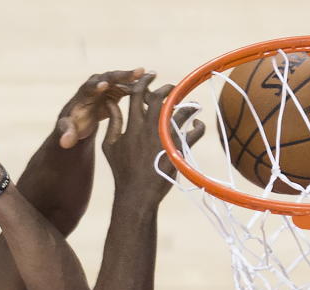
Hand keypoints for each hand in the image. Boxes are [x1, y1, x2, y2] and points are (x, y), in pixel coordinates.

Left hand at [56, 68, 144, 148]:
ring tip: (150, 76)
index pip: (89, 88)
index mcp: (83, 95)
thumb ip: (66, 134)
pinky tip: (152, 87)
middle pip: (108, 78)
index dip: (95, 87)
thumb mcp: (68, 131)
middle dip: (122, 75)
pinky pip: (128, 87)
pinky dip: (139, 87)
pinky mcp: (116, 90)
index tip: (103, 86)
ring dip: (135, 78)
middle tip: (136, 73)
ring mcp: (107, 86)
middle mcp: (95, 86)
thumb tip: (65, 142)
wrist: (80, 120)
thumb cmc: (73, 125)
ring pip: (122, 80)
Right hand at [102, 73, 204, 202]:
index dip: (144, 81)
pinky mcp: (177, 150)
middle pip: (161, 97)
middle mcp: (149, 128)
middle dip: (168, 88)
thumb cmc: (122, 170)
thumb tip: (111, 103)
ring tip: (192, 106)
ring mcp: (164, 138)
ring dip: (189, 106)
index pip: (138, 94)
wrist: (136, 193)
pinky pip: (194, 133)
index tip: (151, 75)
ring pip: (181, 112)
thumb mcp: (111, 145)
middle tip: (173, 88)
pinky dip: (198, 127)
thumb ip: (112, 122)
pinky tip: (197, 126)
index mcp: (132, 125)